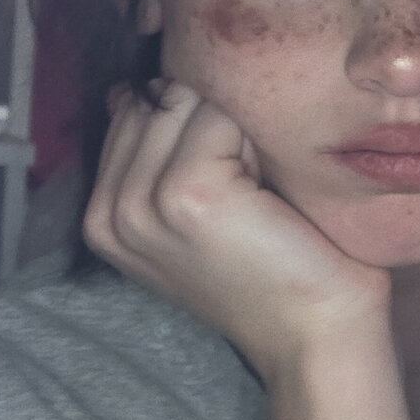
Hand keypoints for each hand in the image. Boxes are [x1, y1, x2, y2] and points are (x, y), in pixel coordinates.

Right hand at [82, 79, 392, 382]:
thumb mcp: (196, 213)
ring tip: (255, 195)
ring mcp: (142, 203)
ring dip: (236, 130)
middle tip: (247, 193)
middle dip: (211, 123)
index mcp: (102, 218)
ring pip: (186, 101)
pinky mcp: (187, 191)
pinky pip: (220, 114)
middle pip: (157, 100)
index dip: (193, 128)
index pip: (131, 111)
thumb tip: (144, 85)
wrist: (317, 333)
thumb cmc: (275, 267)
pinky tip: (268, 195)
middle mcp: (109, 213)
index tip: (227, 185)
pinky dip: (257, 141)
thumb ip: (161, 156)